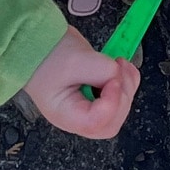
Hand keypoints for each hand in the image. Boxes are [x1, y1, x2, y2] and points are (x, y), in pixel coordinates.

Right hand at [23, 26, 138, 136]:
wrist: (41, 46)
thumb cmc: (50, 57)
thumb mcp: (75, 60)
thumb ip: (100, 70)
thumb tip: (118, 75)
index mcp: (67, 114)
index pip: (95, 122)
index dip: (111, 102)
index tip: (112, 80)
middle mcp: (79, 117)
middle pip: (111, 122)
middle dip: (122, 97)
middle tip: (118, 72)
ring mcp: (90, 108)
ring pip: (120, 110)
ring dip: (127, 86)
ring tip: (118, 64)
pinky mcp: (98, 96)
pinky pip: (122, 96)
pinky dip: (128, 80)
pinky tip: (120, 65)